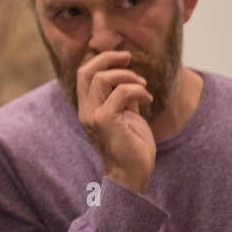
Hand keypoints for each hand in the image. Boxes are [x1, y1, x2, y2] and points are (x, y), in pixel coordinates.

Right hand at [76, 51, 154, 192]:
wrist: (132, 174)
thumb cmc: (131, 147)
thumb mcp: (127, 116)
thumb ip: (123, 98)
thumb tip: (130, 79)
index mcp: (87, 108)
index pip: (83, 74)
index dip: (101, 60)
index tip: (124, 59)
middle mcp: (85, 110)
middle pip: (85, 71)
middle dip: (108, 58)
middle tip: (128, 57)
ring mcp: (92, 115)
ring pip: (101, 78)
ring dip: (127, 76)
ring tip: (143, 85)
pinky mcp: (104, 120)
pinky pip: (121, 93)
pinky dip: (138, 91)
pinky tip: (148, 100)